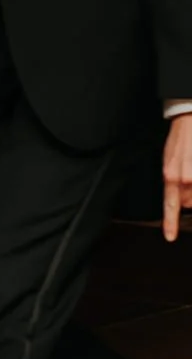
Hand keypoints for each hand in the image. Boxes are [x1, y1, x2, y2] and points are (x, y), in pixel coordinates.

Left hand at [162, 113, 191, 241]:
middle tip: (189, 180)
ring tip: (191, 175)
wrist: (189, 121)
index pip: (170, 205)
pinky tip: (191, 175)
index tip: (170, 237)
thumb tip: (179, 199)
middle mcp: (183, 179)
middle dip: (189, 197)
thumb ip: (172, 181)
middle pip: (188, 204)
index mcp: (170, 177)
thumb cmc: (180, 143)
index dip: (170, 223)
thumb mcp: (169, 162)